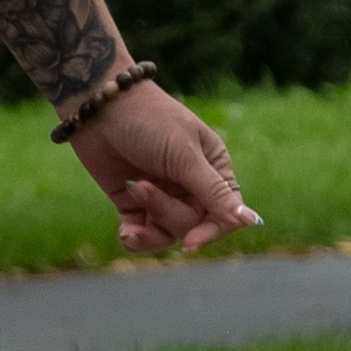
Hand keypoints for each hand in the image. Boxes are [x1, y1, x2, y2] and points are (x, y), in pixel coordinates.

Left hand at [68, 79, 260, 254]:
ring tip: (131, 191)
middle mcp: (191, 185)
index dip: (211, 232)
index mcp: (214, 169)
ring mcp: (162, 194)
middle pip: (192, 225)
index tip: (190, 242)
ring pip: (166, 233)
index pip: (226, 214)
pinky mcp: (133, 201)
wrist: (98, 107)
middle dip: (167, 213)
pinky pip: (141, 233)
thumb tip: (252, 222)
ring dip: (148, 224)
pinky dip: (135, 237)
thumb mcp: (184, 156)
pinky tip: (125, 233)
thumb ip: (214, 192)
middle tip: (141, 187)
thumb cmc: (149, 121)